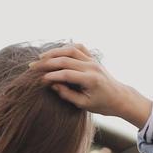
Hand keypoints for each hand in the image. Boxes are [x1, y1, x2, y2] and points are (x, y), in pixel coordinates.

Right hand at [30, 44, 152, 126]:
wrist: (120, 97)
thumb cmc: (102, 104)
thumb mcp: (84, 104)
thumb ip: (68, 94)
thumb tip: (53, 84)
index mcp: (91, 80)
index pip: (66, 74)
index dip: (51, 76)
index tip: (39, 79)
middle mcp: (92, 67)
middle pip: (65, 60)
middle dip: (47, 63)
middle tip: (32, 67)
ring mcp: (93, 60)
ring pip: (70, 50)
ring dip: (54, 52)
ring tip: (41, 57)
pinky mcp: (93, 58)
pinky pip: (79, 48)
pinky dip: (66, 48)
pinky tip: (56, 52)